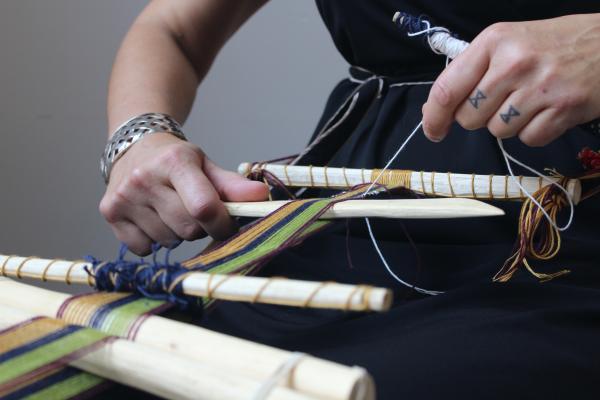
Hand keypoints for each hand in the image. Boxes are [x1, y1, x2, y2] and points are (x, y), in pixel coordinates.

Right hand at [99, 133, 268, 254]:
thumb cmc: (176, 160)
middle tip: (195, 212)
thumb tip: (262, 196)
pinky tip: (153, 218)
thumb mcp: (205, 165)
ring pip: (168, 241)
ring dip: (177, 234)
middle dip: (200, 227)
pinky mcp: (110, 213)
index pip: (204, 207)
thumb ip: (233, 185)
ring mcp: (125, 197)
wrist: (134, 147)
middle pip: (188, 228)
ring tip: (171, 210)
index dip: (222, 224)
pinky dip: (154, 241)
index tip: (227, 224)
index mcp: (174, 161)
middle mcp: (144, 178)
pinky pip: (144, 249)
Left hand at [422, 14, 599, 145]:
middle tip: (502, 100)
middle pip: (469, 118)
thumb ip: (472, 72)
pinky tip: (547, 110)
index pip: (447, 90)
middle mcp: (514, 62)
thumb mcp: (508, 42)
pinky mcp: (564, 109)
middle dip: (479, 117)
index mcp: (493, 41)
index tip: (433, 131)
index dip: (434, 118)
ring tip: (530, 101)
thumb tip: (437, 111)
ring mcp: (540, 87)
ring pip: (497, 131)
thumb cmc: (553, 44)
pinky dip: (535, 131)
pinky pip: (528, 139)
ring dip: (509, 124)